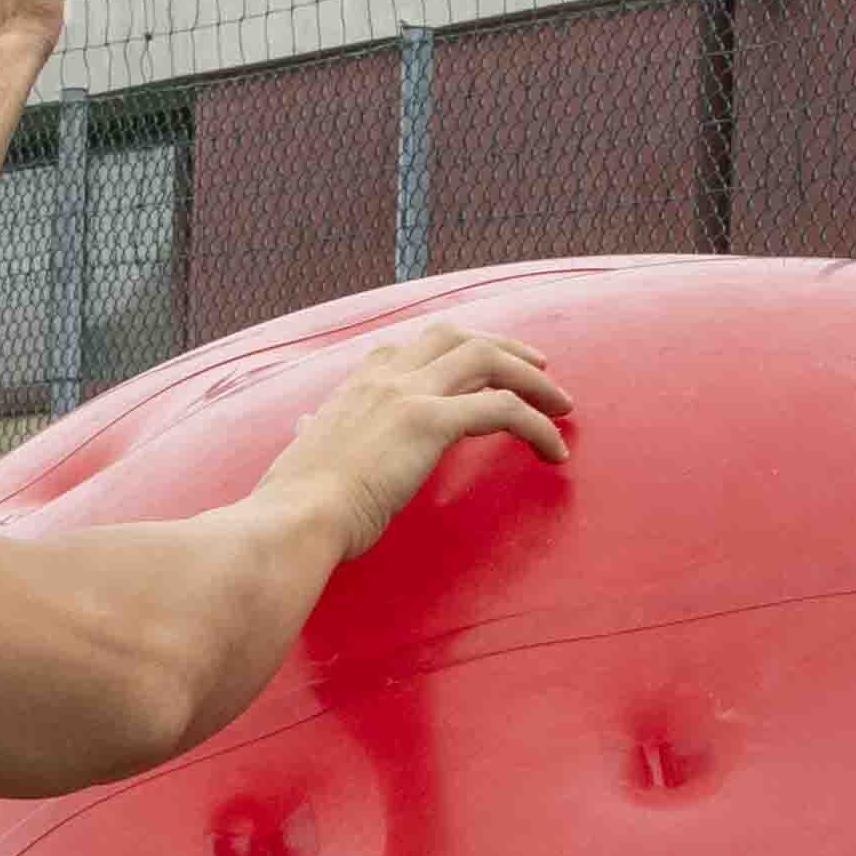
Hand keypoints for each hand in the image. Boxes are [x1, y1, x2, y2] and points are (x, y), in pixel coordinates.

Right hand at [254, 321, 574, 560]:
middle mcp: (383, 378)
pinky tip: (554, 451)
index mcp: (354, 386)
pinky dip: (538, 425)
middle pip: (458, 337)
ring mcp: (408, 394)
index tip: (479, 366)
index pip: (409, 347)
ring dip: (532, 379)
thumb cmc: (294, 503)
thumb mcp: (303, 455)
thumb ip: (311, 432)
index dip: (451, 350)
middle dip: (504, 347)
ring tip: (561, 405)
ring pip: (489, 360)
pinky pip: (504, 410)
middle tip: (538, 369)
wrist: (294, 518)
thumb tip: (305, 425)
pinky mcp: (431, 422)